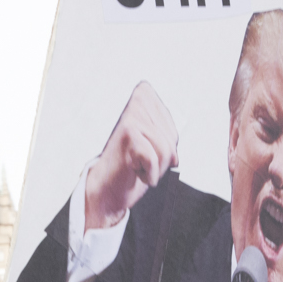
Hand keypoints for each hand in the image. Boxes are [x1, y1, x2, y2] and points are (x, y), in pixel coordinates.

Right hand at [84, 82, 178, 230]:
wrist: (107, 186)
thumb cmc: (130, 165)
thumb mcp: (156, 143)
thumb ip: (171, 136)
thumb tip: (176, 155)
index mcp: (146, 94)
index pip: (174, 131)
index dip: (165, 150)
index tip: (145, 150)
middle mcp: (139, 98)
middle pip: (172, 139)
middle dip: (161, 159)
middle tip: (139, 160)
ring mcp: (132, 115)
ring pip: (167, 151)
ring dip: (155, 168)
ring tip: (136, 165)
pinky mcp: (128, 133)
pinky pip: (155, 160)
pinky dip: (148, 174)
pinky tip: (132, 170)